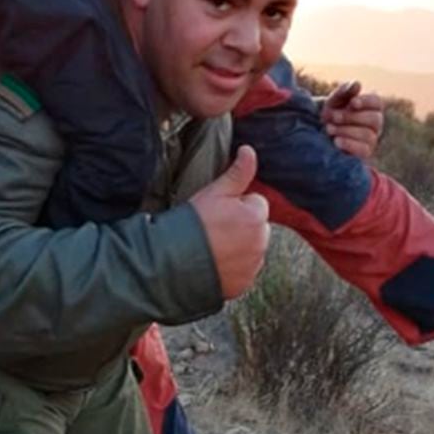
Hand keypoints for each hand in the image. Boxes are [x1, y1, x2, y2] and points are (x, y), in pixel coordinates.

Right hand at [188, 146, 269, 299]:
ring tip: (211, 247)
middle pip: (257, 227)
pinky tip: (214, 263)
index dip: (236, 205)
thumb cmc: (192, 224)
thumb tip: (249, 150)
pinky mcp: (244, 284)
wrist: (173, 263)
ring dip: (238, 247)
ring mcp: (253, 265)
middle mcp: (261, 242)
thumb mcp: (214, 192)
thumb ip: (237, 172)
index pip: (256, 203)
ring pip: (251, 249)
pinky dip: (233, 268)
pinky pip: (244, 271)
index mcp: (256, 216)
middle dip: (241, 226)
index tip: (218, 212)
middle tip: (213, 229)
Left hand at [321, 80, 384, 159]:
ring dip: (346, 131)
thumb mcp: (334, 101)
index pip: (377, 103)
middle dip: (351, 117)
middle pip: (374, 120)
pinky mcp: (364, 153)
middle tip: (333, 116)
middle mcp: (375, 124)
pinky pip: (363, 150)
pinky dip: (349, 144)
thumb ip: (345, 91)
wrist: (317, 135)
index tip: (352, 103)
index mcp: (371, 108)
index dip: (367, 102)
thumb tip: (358, 84)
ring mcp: (371, 140)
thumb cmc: (330, 115)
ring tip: (329, 129)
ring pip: (368, 135)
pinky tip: (336, 141)